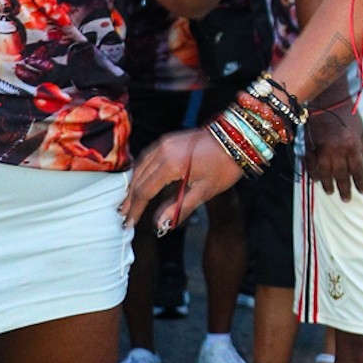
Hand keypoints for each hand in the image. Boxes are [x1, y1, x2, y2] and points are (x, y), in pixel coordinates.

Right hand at [120, 128, 240, 229]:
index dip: (136, 209)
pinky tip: (139, 182)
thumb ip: (179, 208)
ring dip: (133, 186)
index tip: (130, 222)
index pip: (145, 191)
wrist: (238, 138)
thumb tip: (160, 224)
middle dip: (130, 200)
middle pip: (138, 179)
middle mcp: (162, 151)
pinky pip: (147, 158)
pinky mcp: (168, 140)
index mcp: (170, 165)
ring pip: (139, 168)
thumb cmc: (225, 165)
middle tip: (124, 216)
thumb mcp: (205, 191)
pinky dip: (140, 172)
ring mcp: (164, 143)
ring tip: (128, 203)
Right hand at [304, 95, 362, 199]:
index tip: (362, 191)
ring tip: (330, 192)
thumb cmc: (347, 115)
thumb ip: (360, 149)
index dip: (360, 182)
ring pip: (325, 173)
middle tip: (346, 199)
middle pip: (341, 175)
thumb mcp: (360, 131)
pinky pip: (311, 164)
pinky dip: (313, 173)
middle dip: (344, 189)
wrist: (327, 101)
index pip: (358, 170)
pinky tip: (316, 180)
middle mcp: (338, 150)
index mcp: (353, 146)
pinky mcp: (310, 146)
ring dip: (328, 184)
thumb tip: (360, 166)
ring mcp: (322, 149)